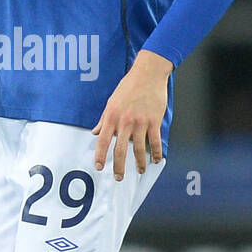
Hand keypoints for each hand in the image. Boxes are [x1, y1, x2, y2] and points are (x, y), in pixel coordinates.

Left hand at [92, 49, 171, 179]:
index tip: (99, 167)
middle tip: (119, 178)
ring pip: (139, 149)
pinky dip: (156, 153)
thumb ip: (104, 119)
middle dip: (119, 167)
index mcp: (112, 116)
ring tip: (140, 170)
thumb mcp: (111, 101)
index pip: (102, 140)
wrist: (148, 73)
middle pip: (120, 150)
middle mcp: (125, 121)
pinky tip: (156, 160)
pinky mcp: (154, 121)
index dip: (100, 156)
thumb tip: (95, 132)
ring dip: (139, 163)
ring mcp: (140, 122)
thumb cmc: (129, 86)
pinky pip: (155, 141)